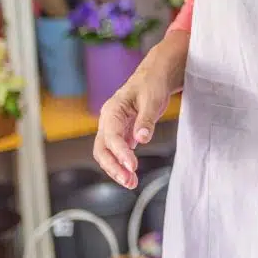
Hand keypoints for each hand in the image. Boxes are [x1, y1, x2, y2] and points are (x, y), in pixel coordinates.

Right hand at [93, 70, 169, 189]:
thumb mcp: (152, 99)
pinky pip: (117, 151)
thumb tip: (142, 139)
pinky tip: (131, 174)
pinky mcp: (123, 132)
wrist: (156, 75)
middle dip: (113, 167)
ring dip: (117, 169)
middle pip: (102, 149)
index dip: (120, 153)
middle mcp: (109, 120)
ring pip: (108, 153)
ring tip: (131, 182)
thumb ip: (146, 119)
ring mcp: (114, 127)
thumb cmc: (152, 83)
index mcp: (112, 110)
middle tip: (129, 181)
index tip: (132, 166)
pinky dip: (122, 163)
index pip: (112, 137)